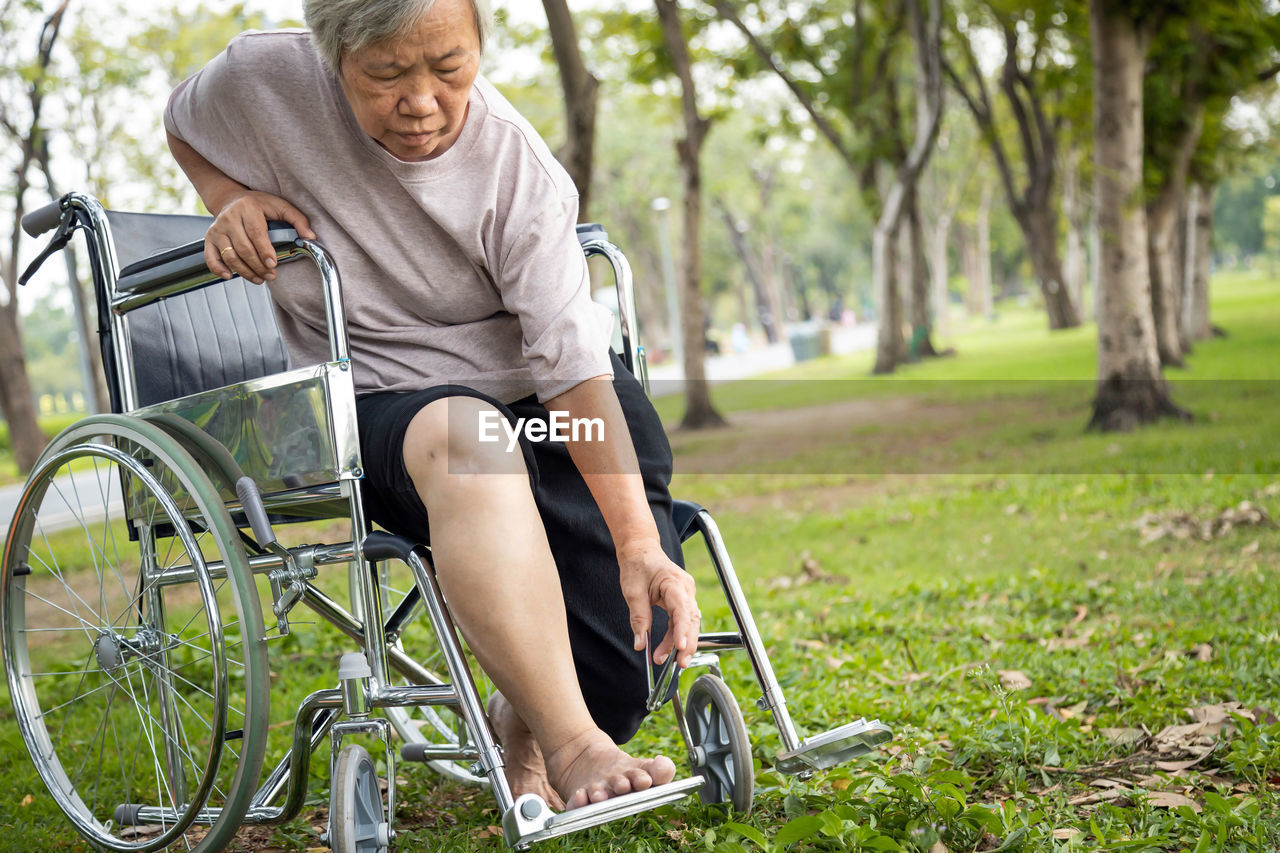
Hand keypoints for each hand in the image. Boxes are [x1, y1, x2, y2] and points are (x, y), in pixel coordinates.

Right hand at [204, 190, 315, 283]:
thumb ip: (297, 220)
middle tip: (271, 275)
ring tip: (259, 279)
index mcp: (247, 208)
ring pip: (229, 255)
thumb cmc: (258, 205)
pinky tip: (230, 276)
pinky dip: (218, 269)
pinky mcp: (209, 238)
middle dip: (258, 266)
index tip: (273, 264)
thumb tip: (310, 237)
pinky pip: (211, 257)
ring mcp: (217, 229)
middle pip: (243, 248)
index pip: (256, 232)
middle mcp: (229, 218)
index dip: (264, 251)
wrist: (230, 199)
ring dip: (245, 271)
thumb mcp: (280, 206)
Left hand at [618, 539, 698, 668]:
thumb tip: (640, 644)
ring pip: (689, 623)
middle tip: (679, 664)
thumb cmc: (637, 566)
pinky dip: (677, 636)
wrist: (641, 550)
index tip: (680, 647)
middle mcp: (685, 589)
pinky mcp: (682, 600)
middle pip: (691, 620)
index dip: (682, 630)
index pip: (682, 609)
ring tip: (669, 661)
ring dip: (681, 643)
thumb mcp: (632, 591)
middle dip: (687, 644)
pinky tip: (669, 649)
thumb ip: (638, 618)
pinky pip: (683, 621)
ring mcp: (686, 594)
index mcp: (673, 582)